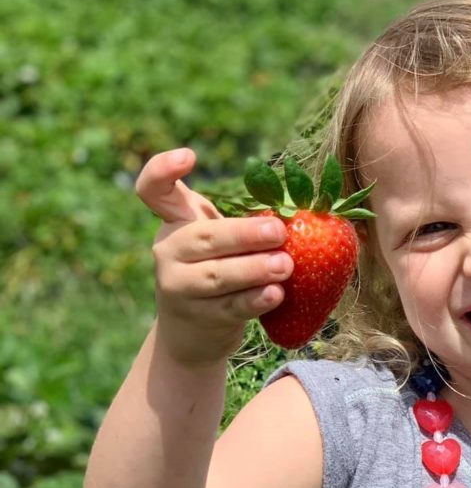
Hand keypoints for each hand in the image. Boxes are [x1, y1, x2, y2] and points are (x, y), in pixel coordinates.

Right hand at [136, 148, 293, 366]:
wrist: (192, 332)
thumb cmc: (218, 270)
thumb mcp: (221, 241)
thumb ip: (243, 222)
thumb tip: (299, 212)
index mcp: (175, 222)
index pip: (153, 190)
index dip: (162, 169)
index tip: (189, 155)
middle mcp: (169, 251)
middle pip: (204, 238)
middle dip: (244, 234)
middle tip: (280, 231)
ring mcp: (178, 286)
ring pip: (217, 276)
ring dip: (254, 270)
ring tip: (286, 265)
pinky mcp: (197, 317)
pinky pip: (230, 307)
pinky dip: (255, 301)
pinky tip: (277, 294)